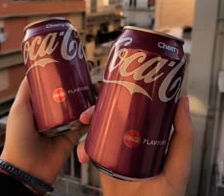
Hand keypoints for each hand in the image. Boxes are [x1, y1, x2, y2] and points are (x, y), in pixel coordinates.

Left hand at [0, 77, 88, 184]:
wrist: (27, 168)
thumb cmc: (18, 138)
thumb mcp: (19, 109)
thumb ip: (26, 90)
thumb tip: (32, 69)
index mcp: (45, 105)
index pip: (61, 86)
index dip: (70, 76)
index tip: (79, 65)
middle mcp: (57, 113)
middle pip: (76, 95)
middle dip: (87, 86)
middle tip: (93, 80)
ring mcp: (67, 124)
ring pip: (85, 108)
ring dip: (92, 101)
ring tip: (94, 95)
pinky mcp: (74, 136)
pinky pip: (87, 125)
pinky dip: (92, 119)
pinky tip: (94, 112)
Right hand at [77, 95, 193, 195]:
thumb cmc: (164, 195)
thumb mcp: (177, 164)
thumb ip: (183, 136)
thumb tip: (181, 100)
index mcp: (149, 133)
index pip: (137, 106)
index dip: (125, 92)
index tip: (116, 82)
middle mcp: (132, 136)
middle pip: (113, 113)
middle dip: (99, 106)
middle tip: (93, 107)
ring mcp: (117, 148)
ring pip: (99, 126)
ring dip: (89, 120)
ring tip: (84, 121)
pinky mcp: (105, 160)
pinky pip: (91, 147)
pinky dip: (84, 147)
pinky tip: (83, 153)